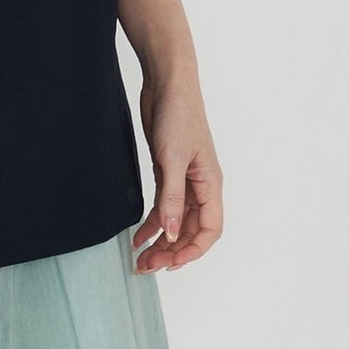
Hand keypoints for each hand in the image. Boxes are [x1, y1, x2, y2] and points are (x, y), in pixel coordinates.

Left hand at [131, 69, 223, 273]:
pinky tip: (138, 235)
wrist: (167, 83)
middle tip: (147, 266)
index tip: (169, 263)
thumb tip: (170, 234)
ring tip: (140, 259)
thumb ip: (171, 197)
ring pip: (174, 220)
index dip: (191, 250)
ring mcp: (183, 179)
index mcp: (211, 184)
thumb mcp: (173, 158)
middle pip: (189, 229)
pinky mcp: (166, 170)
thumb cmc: (179, 114)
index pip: (209, 229)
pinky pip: (162, 205)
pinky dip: (152, 221)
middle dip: (171, 250)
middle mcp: (200, 186)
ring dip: (160, 240)